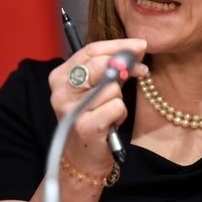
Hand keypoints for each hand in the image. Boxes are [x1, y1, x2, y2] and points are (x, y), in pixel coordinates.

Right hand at [48, 38, 147, 173]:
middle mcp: (61, 91)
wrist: (84, 157)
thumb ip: (113, 67)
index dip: (118, 45)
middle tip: (141, 70)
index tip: (140, 44)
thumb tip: (137, 49)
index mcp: (60, 76)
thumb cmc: (93, 117)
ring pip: (112, 87)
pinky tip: (112, 122)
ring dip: (119, 98)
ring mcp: (71, 109)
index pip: (90, 50)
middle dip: (126, 66)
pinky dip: (120, 113)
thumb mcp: (98, 87)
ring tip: (111, 111)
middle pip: (101, 65)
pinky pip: (116, 106)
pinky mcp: (85, 127)